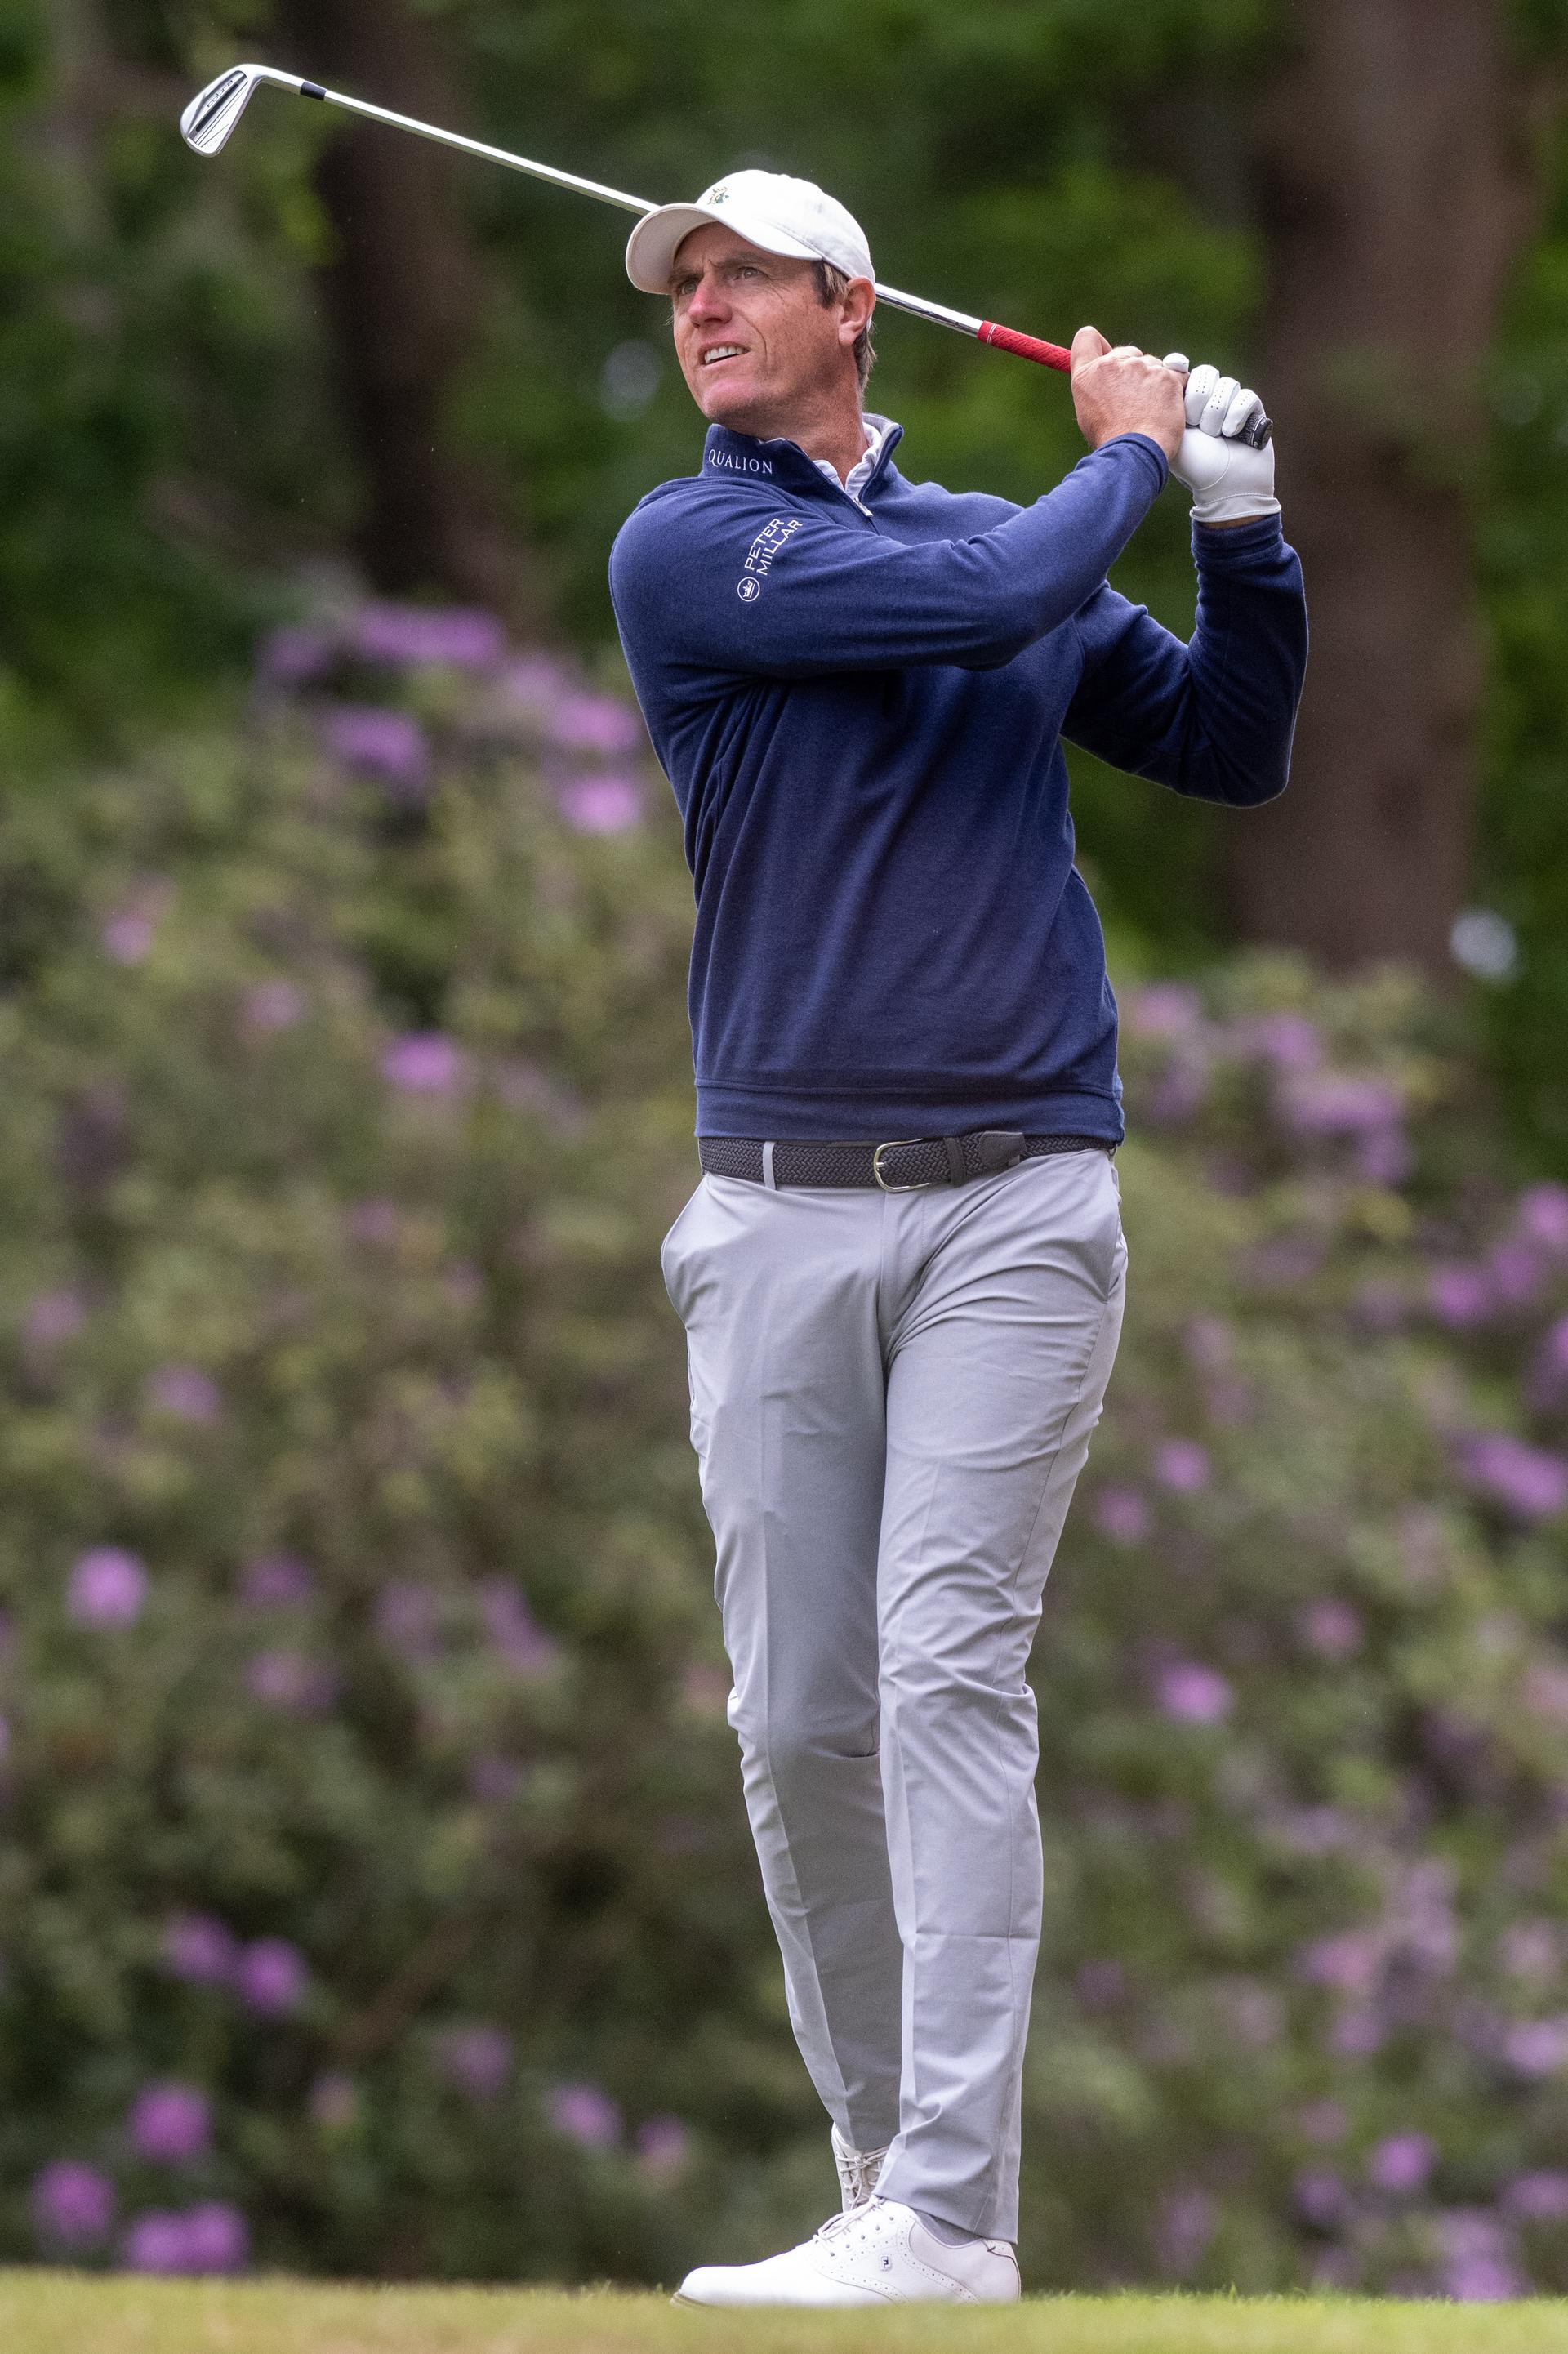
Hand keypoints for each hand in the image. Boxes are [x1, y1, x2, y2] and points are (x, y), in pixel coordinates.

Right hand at [1071, 327, 1185, 460]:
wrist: (1133, 455)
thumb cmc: (1111, 441)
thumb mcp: (1088, 413)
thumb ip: (1095, 387)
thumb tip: (1106, 380)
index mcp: (1088, 374)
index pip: (1087, 337)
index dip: (1100, 346)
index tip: (1109, 360)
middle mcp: (1113, 364)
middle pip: (1128, 353)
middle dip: (1134, 373)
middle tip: (1136, 403)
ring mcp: (1142, 367)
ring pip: (1153, 365)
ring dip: (1155, 384)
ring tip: (1151, 413)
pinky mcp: (1167, 376)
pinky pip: (1178, 376)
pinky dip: (1176, 391)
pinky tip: (1168, 411)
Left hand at [1162, 355, 1279, 526]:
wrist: (1225, 488)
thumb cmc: (1194, 466)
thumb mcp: (1171, 434)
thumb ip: (1164, 405)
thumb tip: (1163, 366)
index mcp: (1186, 403)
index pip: (1185, 370)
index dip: (1181, 370)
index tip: (1176, 372)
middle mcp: (1209, 400)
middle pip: (1206, 373)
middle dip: (1199, 398)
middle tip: (1195, 423)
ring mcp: (1232, 403)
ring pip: (1226, 385)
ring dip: (1217, 413)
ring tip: (1214, 436)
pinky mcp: (1253, 410)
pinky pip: (1246, 396)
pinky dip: (1237, 415)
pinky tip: (1232, 434)